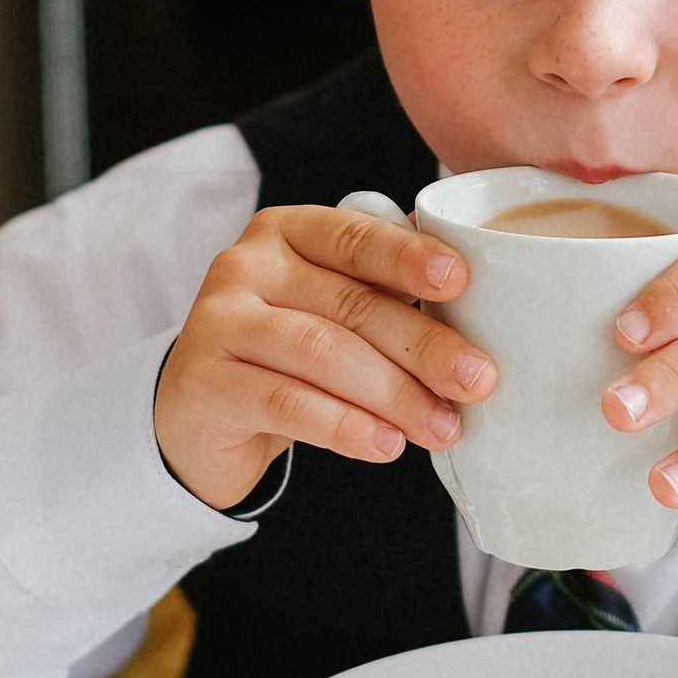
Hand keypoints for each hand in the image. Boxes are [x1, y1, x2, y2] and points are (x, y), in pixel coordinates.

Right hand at [152, 205, 496, 508]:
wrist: (200, 414)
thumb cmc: (285, 354)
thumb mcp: (329, 309)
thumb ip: (382, 294)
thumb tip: (476, 304)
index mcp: (286, 232)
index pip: (354, 236)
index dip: (408, 256)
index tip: (459, 281)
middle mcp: (244, 266)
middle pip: (350, 303)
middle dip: (422, 345)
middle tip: (477, 381)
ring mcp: (218, 323)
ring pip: (323, 352)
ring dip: (394, 394)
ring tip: (441, 427)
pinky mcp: (205, 383)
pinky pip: (288, 402)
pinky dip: (346, 426)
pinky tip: (387, 444)